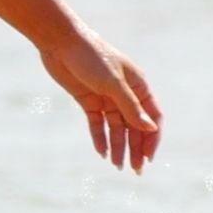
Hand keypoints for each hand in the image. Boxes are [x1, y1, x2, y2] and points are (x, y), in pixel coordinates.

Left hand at [37, 23, 162, 173]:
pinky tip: (101, 153)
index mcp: (138, 85)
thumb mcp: (112, 84)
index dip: (152, 138)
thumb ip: (130, 107)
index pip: (152, 117)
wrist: (60, 42)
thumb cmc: (90, 56)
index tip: (148, 158)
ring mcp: (106, 97)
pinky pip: (97, 124)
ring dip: (118, 146)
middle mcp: (125, 93)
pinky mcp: (88, 100)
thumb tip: (150, 128)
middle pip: (135, 126)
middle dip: (136, 148)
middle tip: (135, 170)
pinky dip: (100, 138)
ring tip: (117, 166)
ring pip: (116, 128)